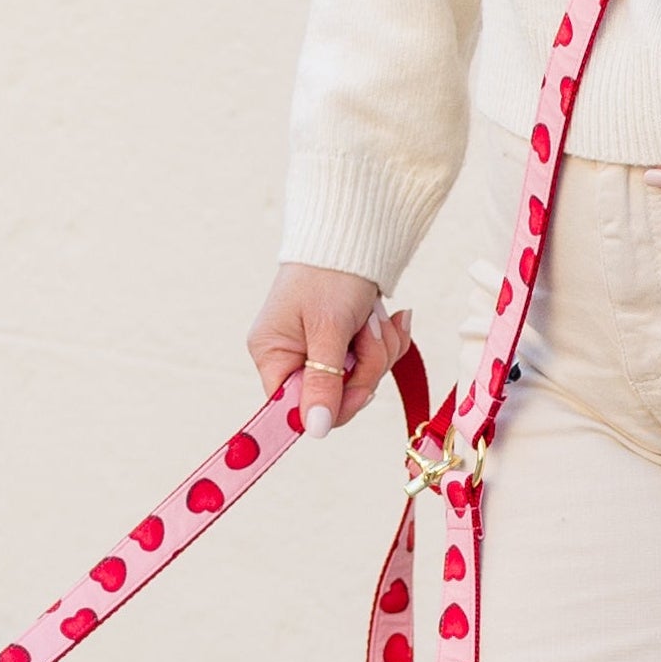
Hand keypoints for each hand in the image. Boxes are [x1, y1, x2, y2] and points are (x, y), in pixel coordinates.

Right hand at [247, 266, 414, 438]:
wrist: (352, 232)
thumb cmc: (330, 273)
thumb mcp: (328, 328)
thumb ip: (323, 381)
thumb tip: (313, 429)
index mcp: (273, 355)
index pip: (294, 410)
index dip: (331, 407)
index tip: (359, 390)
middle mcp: (292, 357)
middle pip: (335, 398)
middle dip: (365, 368)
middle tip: (368, 332)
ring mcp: (320, 352)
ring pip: (360, 380)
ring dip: (379, 350)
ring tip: (374, 316)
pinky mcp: (345, 344)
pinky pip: (373, 362)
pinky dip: (386, 342)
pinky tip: (387, 317)